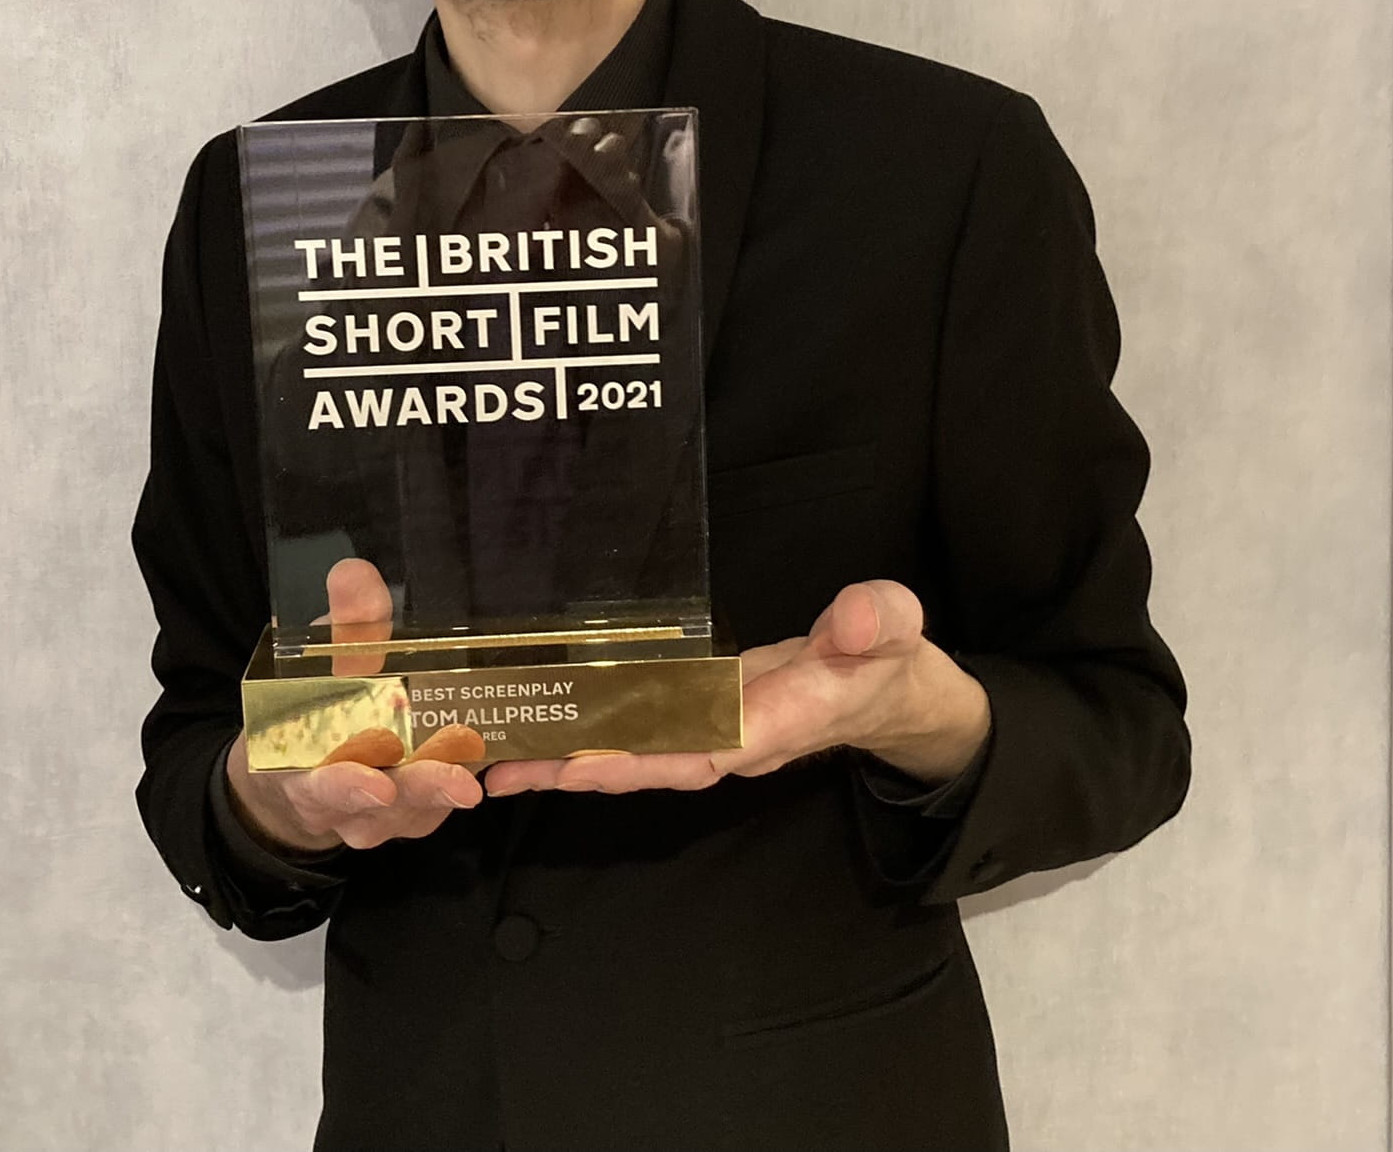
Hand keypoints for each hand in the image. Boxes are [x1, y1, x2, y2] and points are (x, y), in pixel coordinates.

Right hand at [225, 557, 487, 853]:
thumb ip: (344, 625)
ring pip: (423, 806)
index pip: (325, 787)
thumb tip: (353, 572)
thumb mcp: (325, 662)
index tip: (377, 782)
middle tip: (461, 784)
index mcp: (308, 774)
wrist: (307, 770)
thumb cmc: (317, 706)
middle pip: (390, 804)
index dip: (348, 786)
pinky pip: (444, 802)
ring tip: (477, 771)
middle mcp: (350, 806)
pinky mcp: (422, 812)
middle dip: (425, 789)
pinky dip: (466, 778)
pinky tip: (491, 759)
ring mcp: (389, 815)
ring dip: (451, 787)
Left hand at [483, 579, 991, 797]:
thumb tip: (852, 620)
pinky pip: (640, 734)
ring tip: (498, 765)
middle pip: (652, 764)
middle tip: (507, 773)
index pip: (714, 746)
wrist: (889, 690)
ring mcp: (716, 731)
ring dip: (570, 763)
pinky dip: (591, 738)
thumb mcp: (894, 631)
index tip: (590, 764)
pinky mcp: (702, 716)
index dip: (650, 757)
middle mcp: (738, 738)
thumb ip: (876, 623)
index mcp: (782, 721)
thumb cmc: (888, 660)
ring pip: (636, 756)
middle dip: (582, 772)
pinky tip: (540, 735)